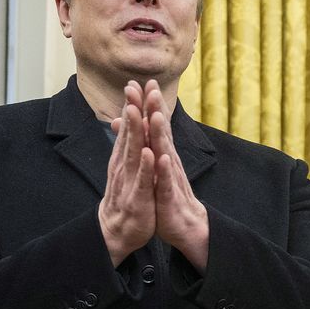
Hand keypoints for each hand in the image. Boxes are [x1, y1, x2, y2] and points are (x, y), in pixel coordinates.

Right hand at [97, 80, 155, 264]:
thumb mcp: (126, 168)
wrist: (118, 231)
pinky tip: (151, 154)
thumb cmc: (126, 196)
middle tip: (134, 87)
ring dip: (136, 132)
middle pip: (130, 134)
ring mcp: (131, 181)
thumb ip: (126, 145)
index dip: (133, 106)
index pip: (129, 128)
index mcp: (125, 158)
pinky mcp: (139, 199)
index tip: (136, 83)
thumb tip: (123, 122)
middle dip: (133, 110)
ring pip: (134, 153)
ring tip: (138, 112)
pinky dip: (147, 168)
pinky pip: (144, 181)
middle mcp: (125, 166)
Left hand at [140, 80, 209, 271]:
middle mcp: (168, 161)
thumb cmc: (166, 194)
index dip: (150, 104)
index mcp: (162, 154)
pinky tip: (160, 158)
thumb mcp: (150, 166)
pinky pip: (165, 181)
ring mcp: (169, 177)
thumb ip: (141, 142)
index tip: (143, 82)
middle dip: (156, 110)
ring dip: (160, 134)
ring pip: (165, 152)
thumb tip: (124, 120)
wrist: (185, 225)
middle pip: (161, 132)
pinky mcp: (169, 196)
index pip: (155, 125)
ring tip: (155, 115)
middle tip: (151, 87)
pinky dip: (162, 169)